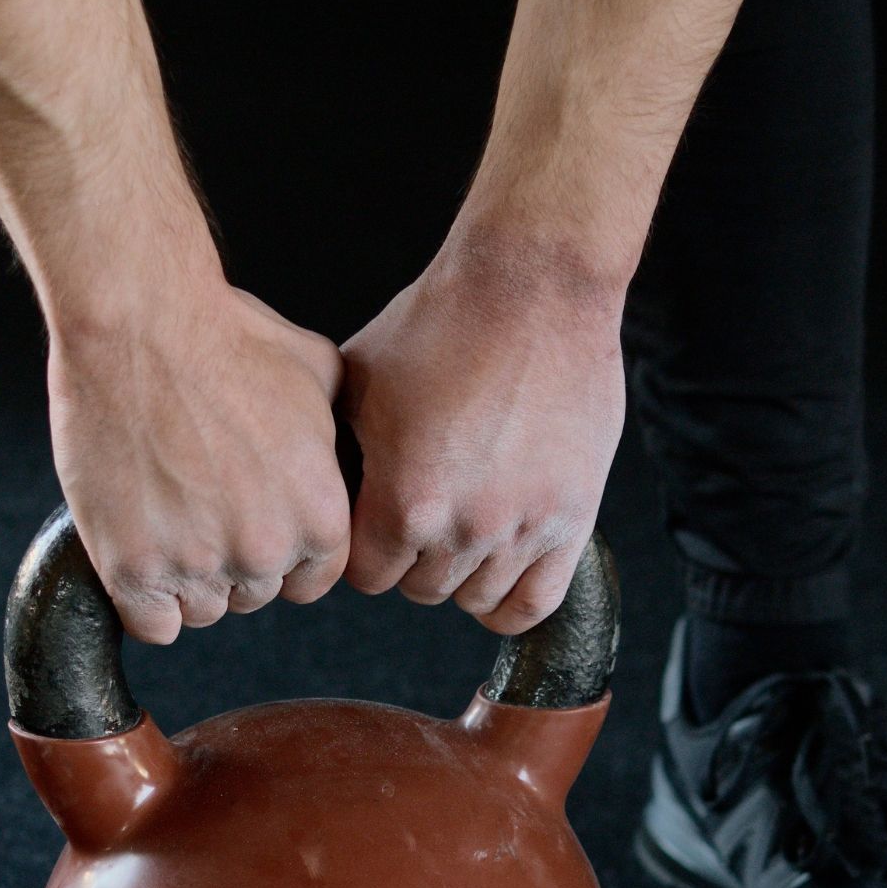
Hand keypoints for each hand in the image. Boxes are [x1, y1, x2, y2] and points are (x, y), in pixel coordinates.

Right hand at [50, 284, 350, 643]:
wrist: (138, 323)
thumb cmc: (225, 336)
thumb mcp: (318, 374)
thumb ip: (337, 435)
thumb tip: (346, 454)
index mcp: (319, 517)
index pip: (310, 580)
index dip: (282, 553)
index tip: (253, 523)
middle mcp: (264, 552)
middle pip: (254, 595)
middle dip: (233, 560)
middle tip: (202, 505)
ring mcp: (196, 565)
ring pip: (203, 611)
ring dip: (187, 579)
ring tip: (167, 517)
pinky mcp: (132, 569)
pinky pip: (152, 625)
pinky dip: (146, 600)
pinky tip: (142, 554)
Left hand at [340, 234, 624, 634]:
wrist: (533, 283)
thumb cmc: (440, 322)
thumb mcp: (357, 383)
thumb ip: (340, 454)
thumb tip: (314, 491)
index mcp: (402, 502)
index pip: (367, 576)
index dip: (364, 550)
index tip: (373, 523)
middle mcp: (463, 527)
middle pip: (421, 589)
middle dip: (411, 558)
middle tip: (421, 513)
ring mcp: (522, 527)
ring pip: (474, 598)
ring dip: (460, 572)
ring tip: (460, 526)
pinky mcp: (572, 517)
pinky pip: (536, 602)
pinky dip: (510, 603)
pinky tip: (497, 577)